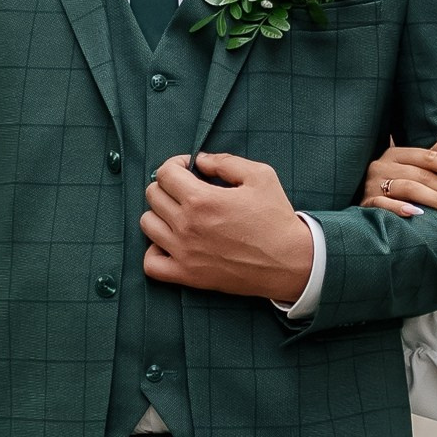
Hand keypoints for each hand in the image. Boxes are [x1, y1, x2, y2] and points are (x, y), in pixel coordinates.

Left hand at [141, 149, 316, 299]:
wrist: (289, 262)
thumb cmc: (276, 219)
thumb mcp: (260, 176)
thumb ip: (225, 162)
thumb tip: (199, 160)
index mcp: (201, 199)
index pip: (164, 173)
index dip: (175, 164)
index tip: (188, 169)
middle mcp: (187, 225)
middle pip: (153, 196)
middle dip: (168, 186)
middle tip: (187, 190)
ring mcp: (184, 252)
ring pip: (147, 225)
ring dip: (160, 214)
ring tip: (179, 215)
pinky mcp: (188, 275)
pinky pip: (151, 263)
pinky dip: (155, 251)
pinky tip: (171, 243)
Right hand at [361, 121, 436, 218]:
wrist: (354, 198)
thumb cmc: (391, 182)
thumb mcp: (412, 166)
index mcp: (397, 153)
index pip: (431, 156)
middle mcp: (384, 165)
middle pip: (423, 175)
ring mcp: (373, 184)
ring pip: (408, 188)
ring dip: (435, 200)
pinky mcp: (365, 202)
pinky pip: (383, 204)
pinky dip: (400, 208)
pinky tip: (418, 215)